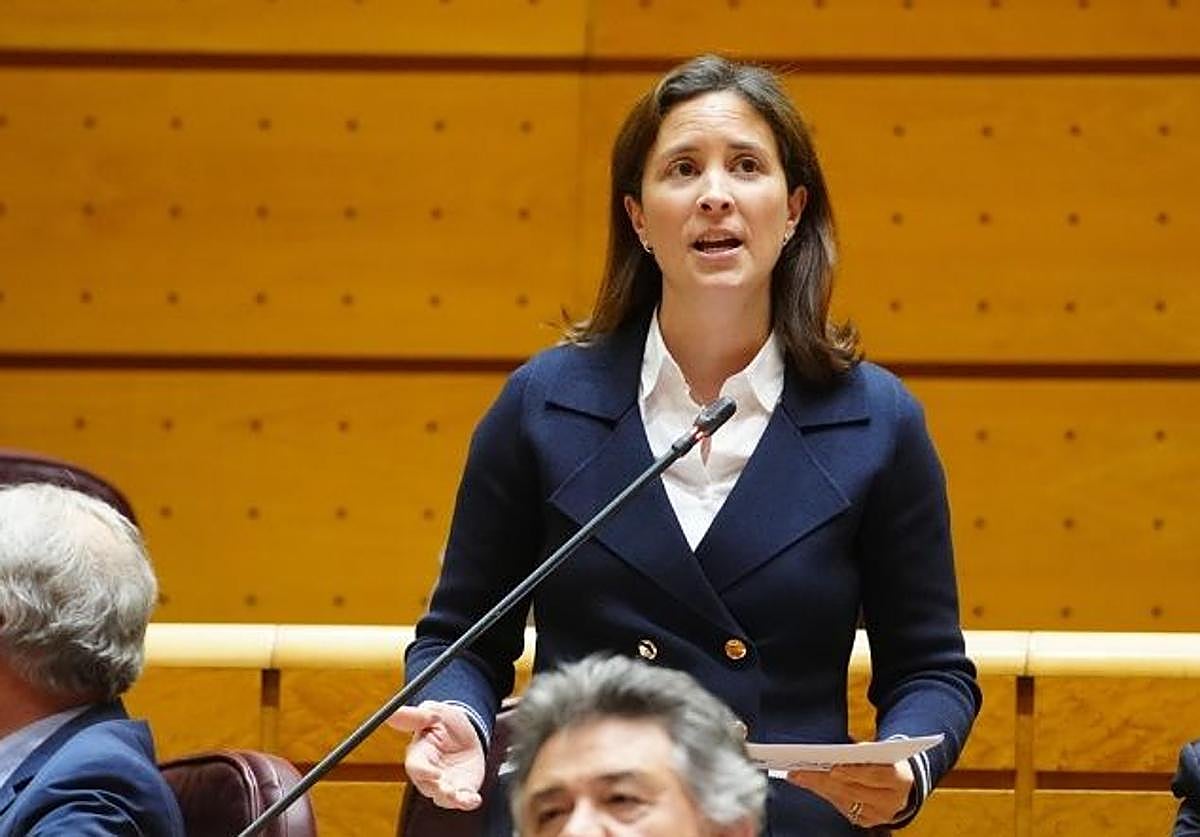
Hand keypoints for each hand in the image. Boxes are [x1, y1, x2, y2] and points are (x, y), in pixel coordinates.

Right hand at [388, 700, 485, 809]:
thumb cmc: (445, 724)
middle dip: (439, 790)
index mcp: (419, 755)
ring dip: (452, 799)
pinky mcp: (461, 790)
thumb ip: (415, 716)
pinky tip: (474, 799)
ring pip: (444, 798)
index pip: (415, 767)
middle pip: (428, 787)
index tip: (435, 773)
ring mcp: (445, 784)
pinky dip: (469, 802)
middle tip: (449, 789)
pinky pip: (463, 801)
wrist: (468, 733)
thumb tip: (392, 712)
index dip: (424, 772)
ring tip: (462, 796)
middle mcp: (429, 774)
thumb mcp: (433, 713)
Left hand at [787, 756, 913, 828]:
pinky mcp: (868, 821)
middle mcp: (892, 801)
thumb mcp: (882, 752)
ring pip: (844, 800)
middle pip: (854, 790)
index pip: (876, 775)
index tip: (833, 767)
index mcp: (901, 779)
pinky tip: (809, 784)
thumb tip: (831, 749)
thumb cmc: (886, 760)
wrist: (902, 785)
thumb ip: (863, 751)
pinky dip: (825, 794)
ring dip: (818, 787)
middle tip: (801, 771)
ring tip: (797, 775)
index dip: (854, 772)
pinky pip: (842, 807)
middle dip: (825, 780)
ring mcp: (880, 814)